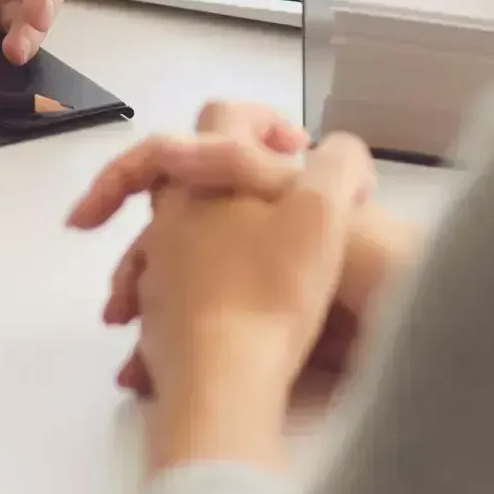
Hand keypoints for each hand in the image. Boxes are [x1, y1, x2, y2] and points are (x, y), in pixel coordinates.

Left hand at [69, 102, 373, 469]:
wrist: (223, 378)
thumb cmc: (273, 287)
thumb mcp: (326, 211)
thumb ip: (340, 164)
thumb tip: (340, 153)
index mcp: (207, 176)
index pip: (222, 115)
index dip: (263, 118)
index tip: (297, 148)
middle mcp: (171, 212)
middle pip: (186, 169)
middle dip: (226, 176)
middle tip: (270, 200)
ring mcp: (156, 264)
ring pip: (169, 230)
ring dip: (205, 235)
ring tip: (251, 262)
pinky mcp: (153, 314)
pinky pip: (167, 286)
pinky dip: (190, 289)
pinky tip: (224, 314)